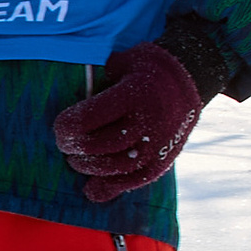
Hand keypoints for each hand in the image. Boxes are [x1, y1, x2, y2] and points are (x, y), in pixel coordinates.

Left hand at [53, 40, 206, 203]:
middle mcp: (146, 122)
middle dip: (75, 149)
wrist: (191, 79)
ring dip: (90, 168)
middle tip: (65, 146)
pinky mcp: (164, 159)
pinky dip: (113, 187)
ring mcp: (158, 143)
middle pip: (99, 146)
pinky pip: (136, 180)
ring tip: (78, 162)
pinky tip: (93, 190)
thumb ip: (101, 77)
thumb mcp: (125, 61)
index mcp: (132, 95)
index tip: (60, 128)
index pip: (87, 119)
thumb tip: (80, 89)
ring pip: (116, 167)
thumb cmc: (149, 67)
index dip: (67, 127)